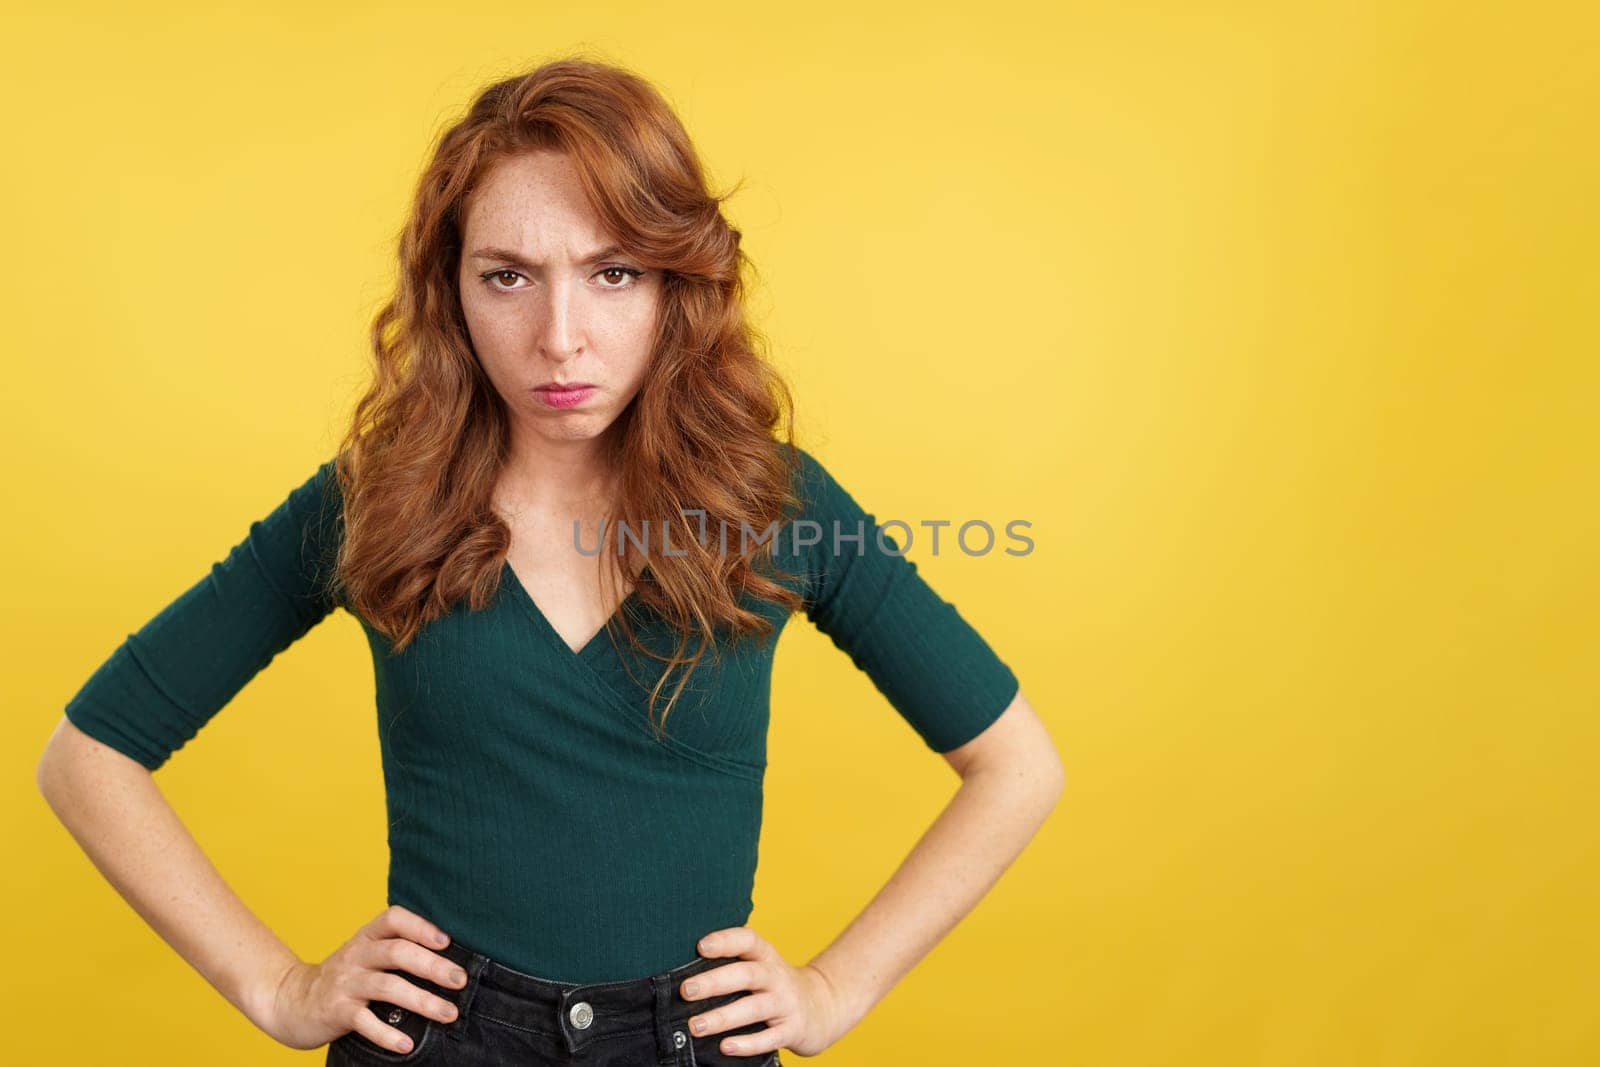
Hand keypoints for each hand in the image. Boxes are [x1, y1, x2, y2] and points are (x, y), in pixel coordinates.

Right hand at [255, 905, 469, 1052]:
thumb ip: (396, 950)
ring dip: (422, 1001)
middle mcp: (356, 955)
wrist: (291, 1001)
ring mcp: (345, 983)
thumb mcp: (365, 955)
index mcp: (366, 937)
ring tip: (449, 1013)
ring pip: (387, 987)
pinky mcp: (336, 1011)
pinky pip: (365, 1022)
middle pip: (397, 952)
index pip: (394, 919)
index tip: (447, 942)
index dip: (421, 926)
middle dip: (433, 966)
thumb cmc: (344, 977)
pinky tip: (407, 1044)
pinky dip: (387, 1033)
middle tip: (460, 980)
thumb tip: (449, 961)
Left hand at [681, 926, 848, 1058]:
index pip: (748, 941)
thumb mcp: (762, 968)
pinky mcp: (793, 1029)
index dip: (726, 940)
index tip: (701, 945)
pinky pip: (769, 1038)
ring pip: (754, 1008)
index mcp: (766, 957)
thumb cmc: (776, 987)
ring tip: (696, 1026)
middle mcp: (777, 977)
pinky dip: (747, 1044)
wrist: (823, 1007)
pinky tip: (725, 1047)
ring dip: (723, 1017)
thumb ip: (733, 967)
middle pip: (747, 974)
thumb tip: (684, 974)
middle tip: (686, 990)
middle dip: (715, 982)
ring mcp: (786, 1003)